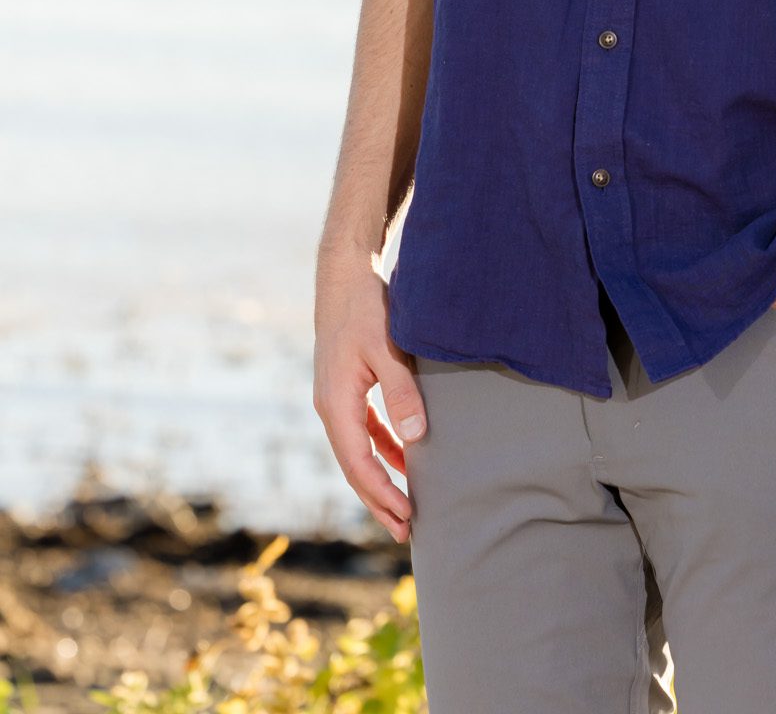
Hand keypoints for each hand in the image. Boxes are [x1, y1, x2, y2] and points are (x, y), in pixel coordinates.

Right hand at [313, 263, 425, 543]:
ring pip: (358, 451)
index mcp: (335, 404)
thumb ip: (401, 392)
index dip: (383, 494)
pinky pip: (363, 430)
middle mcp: (330, 407)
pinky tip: (404, 458)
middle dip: (380, 500)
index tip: (407, 517)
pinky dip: (382, 449)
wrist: (343, 274)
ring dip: (381, 478)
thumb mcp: (386, 348)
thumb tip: (415, 438)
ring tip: (407, 505)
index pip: (359, 465)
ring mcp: (336, 398)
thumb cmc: (365, 307)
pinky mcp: (346, 387)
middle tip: (408, 531)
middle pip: (355, 468)